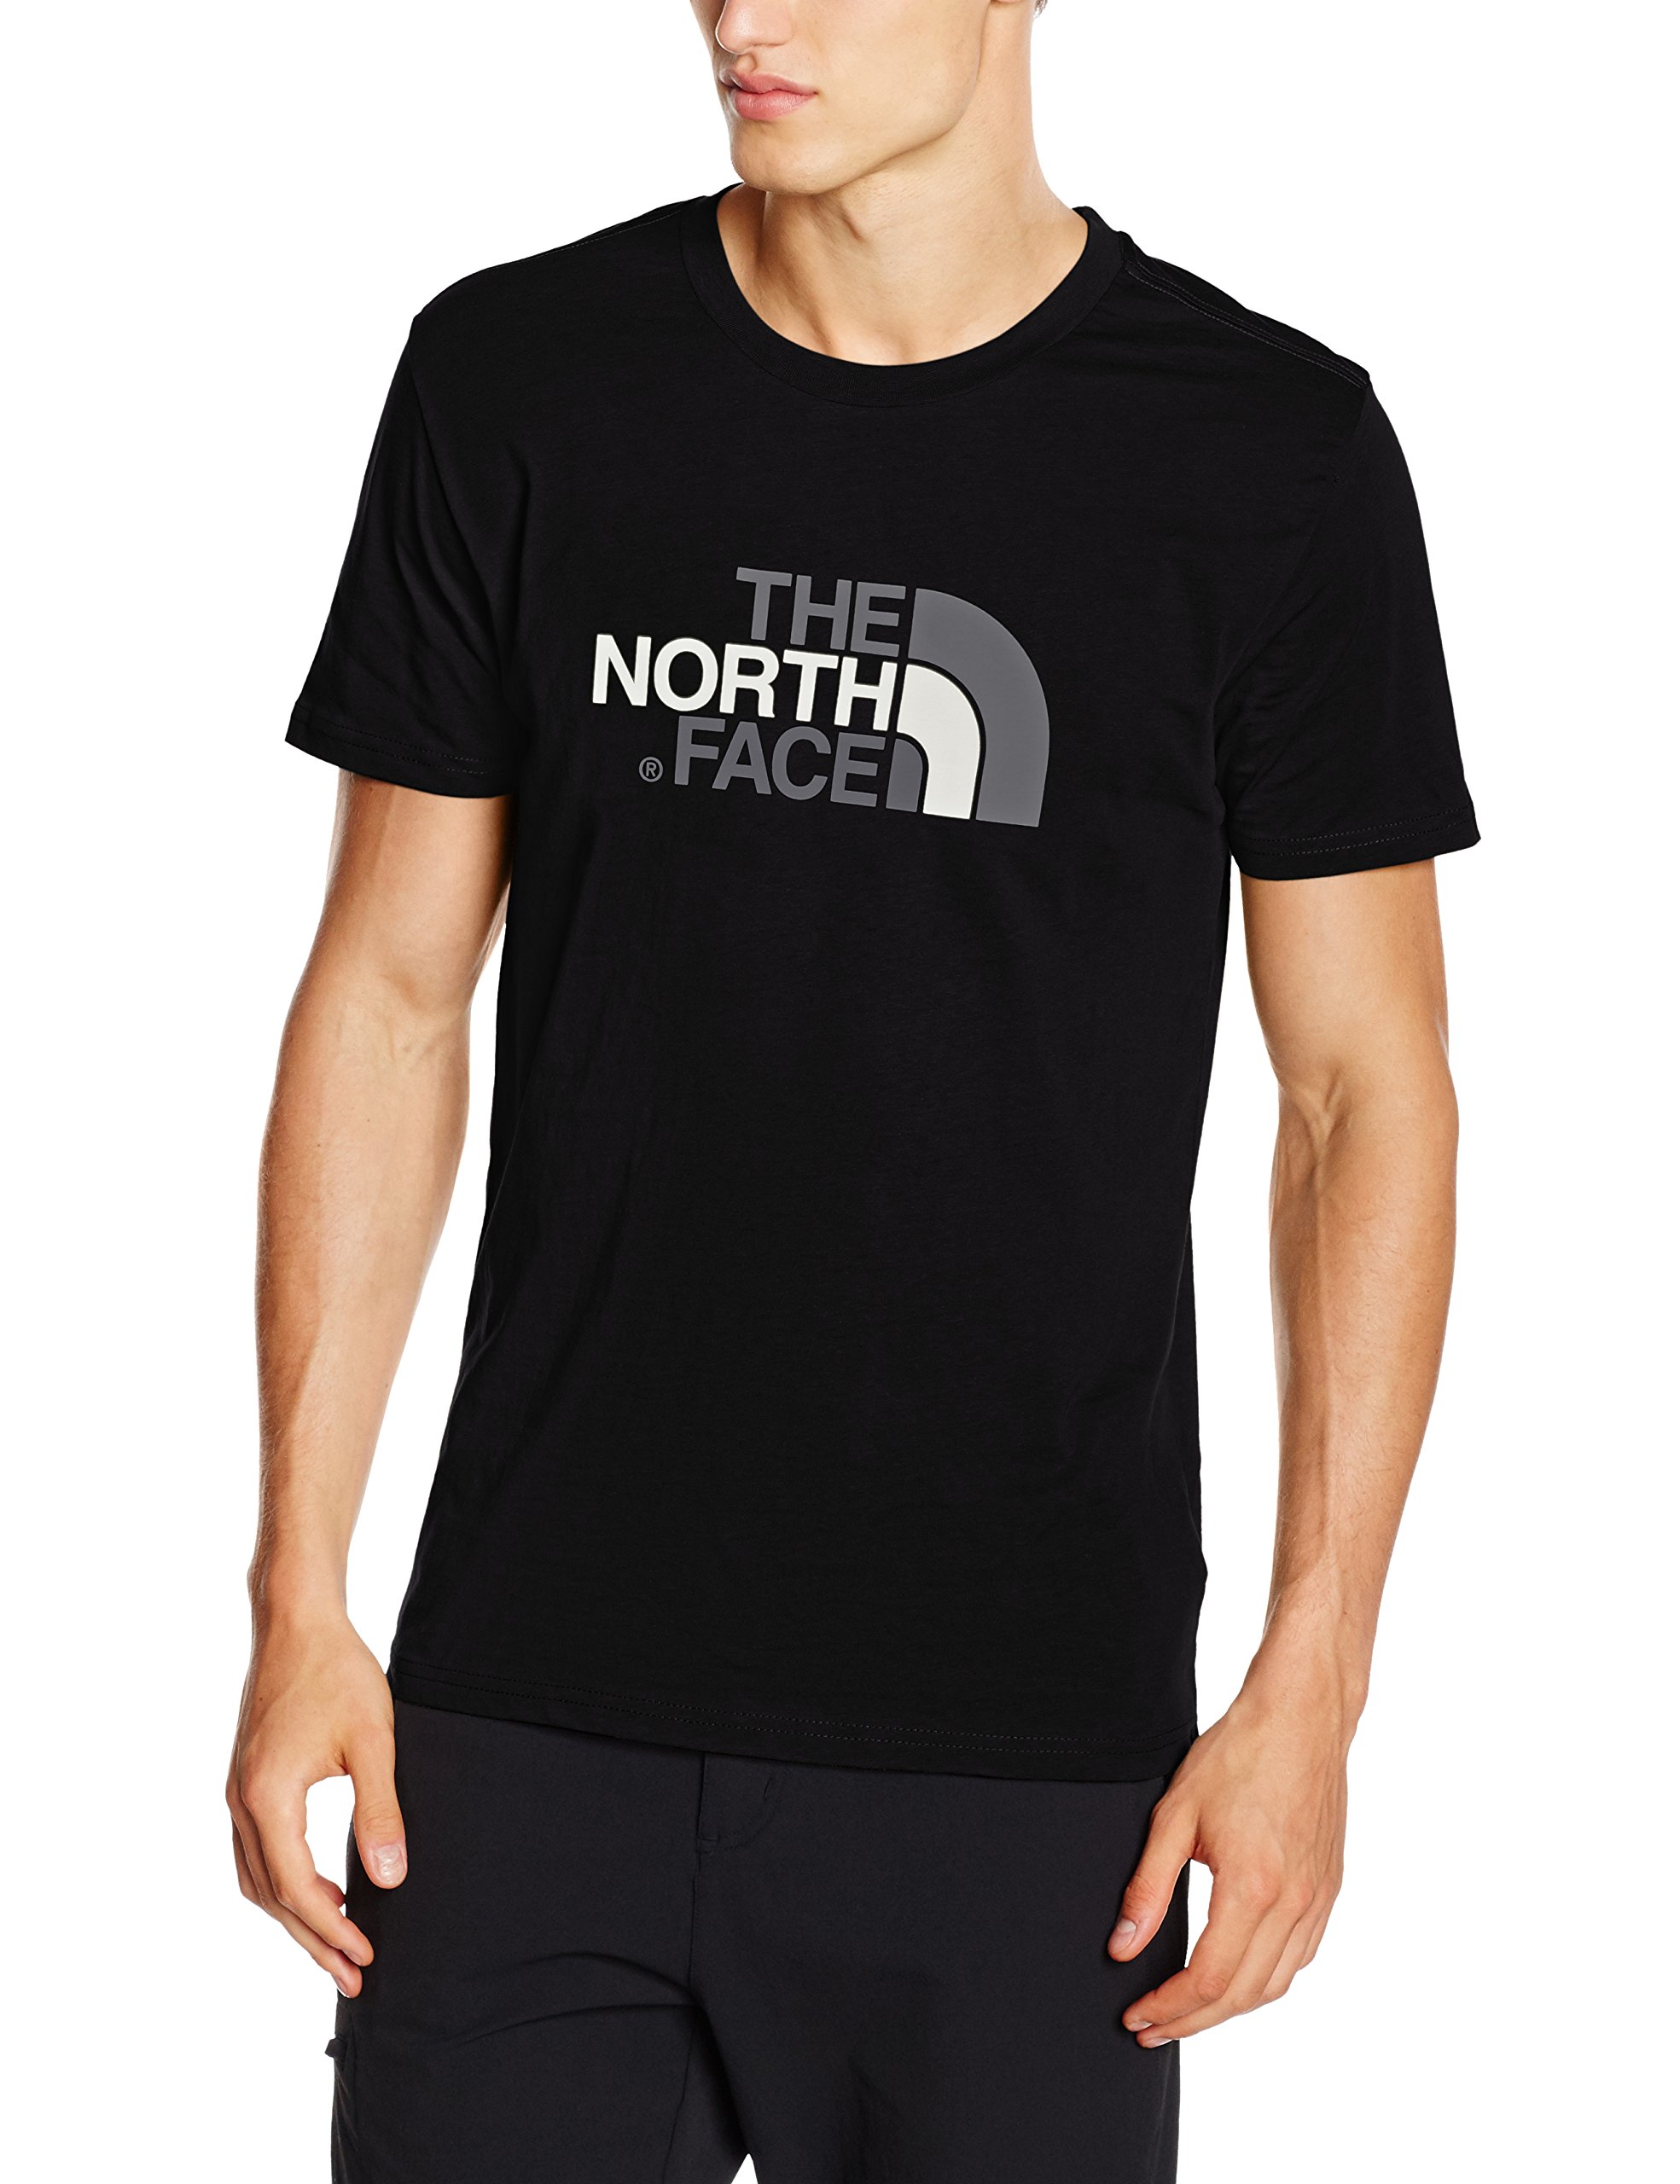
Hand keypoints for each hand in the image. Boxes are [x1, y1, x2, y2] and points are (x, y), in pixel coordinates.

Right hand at [227, 1613, 405, 1994]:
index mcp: (268, 1799)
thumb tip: (391, 1878)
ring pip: (257, 1878)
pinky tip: (320, 1887)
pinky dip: (282, 1883)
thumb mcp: (373, 1741)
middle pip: (271, 1896)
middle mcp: (241, 1802)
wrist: (296, 1621)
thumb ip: (381, 1810)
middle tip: (353, 1977)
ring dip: (294, 1916)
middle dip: (312, 1939)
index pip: (296, 1889)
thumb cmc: (338, 1672)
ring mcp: (237, 1792)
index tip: (366, 1957)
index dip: (331, 1930)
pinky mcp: (245, 1780)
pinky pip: (255, 1852)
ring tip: (336, 1944)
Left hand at [1107, 1676, 1350, 2045]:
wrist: (1302, 1717)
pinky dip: (1265, 1980)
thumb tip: (1123, 1947)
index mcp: (1253, 1887)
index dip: (1169, 2008)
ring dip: (1229, 2009)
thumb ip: (1148, 1887)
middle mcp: (1293, 1903)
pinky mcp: (1328, 1889)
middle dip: (1193, 2020)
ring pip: (1276, 1984)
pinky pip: (1300, 1957)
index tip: (1136, 2017)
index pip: (1208, 1979)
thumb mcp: (1175, 1814)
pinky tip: (1235, 1975)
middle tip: (1151, 2028)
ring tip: (1186, 2011)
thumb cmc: (1238, 1754)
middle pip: (1242, 1995)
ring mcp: (1318, 1899)